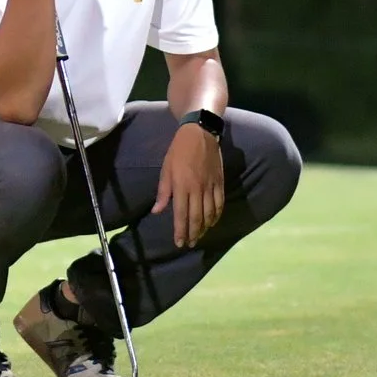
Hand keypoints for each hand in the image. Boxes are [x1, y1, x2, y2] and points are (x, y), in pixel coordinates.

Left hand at [152, 121, 224, 248]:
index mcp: (182, 186)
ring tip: (199, 236)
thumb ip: (163, 192)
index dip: (180, 231)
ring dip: (204, 228)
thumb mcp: (166, 169)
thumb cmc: (178, 150)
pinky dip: (217, 216)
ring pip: (210, 213)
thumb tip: (157, 211)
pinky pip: (220, 203)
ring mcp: (211, 186)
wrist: (200, 133)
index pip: (182, 214)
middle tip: (189, 244)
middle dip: (193, 233)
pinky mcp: (220, 182)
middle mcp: (198, 189)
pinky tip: (212, 222)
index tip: (179, 243)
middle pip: (197, 217)